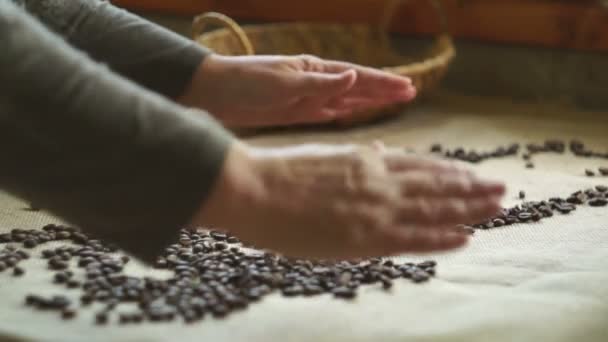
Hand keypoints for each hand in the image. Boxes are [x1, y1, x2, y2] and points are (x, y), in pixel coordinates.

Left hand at [178, 54, 415, 127]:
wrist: (214, 92)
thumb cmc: (246, 82)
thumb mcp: (284, 82)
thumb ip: (319, 84)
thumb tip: (353, 78)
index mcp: (314, 70)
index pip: (357, 76)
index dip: (383, 83)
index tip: (408, 87)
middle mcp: (314, 82)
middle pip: (356, 87)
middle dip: (382, 91)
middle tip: (410, 93)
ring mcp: (305, 97)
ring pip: (344, 100)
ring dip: (367, 102)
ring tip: (389, 102)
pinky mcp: (294, 112)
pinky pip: (325, 112)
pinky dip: (340, 113)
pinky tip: (349, 114)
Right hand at [191, 143, 504, 259]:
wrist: (254, 190)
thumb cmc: (281, 174)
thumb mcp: (325, 156)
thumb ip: (358, 157)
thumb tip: (384, 150)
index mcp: (366, 160)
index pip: (420, 166)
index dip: (449, 172)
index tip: (471, 175)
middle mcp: (379, 181)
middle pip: (436, 185)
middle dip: (472, 189)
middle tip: (502, 190)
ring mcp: (375, 208)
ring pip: (433, 208)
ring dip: (469, 209)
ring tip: (497, 209)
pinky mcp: (365, 236)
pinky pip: (413, 238)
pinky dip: (442, 237)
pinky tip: (466, 237)